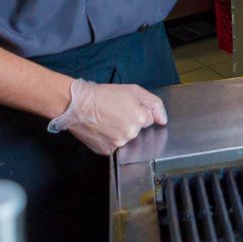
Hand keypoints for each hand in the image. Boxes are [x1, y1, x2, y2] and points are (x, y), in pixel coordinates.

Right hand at [47, 79, 167, 154]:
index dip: (139, 111)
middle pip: (138, 131)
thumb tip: (163, 120)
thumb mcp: (134, 91)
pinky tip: (103, 130)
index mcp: (140, 118)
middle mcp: (131, 134)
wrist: (79, 105)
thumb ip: (154, 104)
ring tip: (108, 121)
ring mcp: (118, 144)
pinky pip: (115, 146)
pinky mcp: (107, 151)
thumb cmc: (105, 95)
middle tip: (117, 113)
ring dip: (121, 132)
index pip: (149, 119)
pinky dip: (111, 139)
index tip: (127, 107)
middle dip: (131, 122)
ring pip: (127, 139)